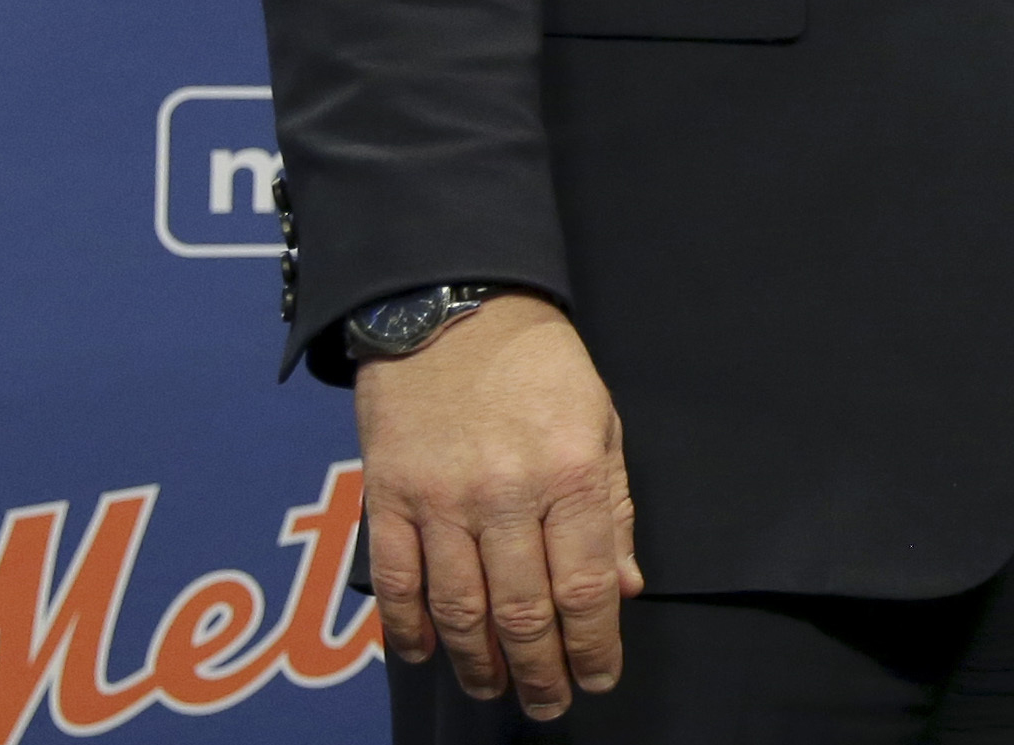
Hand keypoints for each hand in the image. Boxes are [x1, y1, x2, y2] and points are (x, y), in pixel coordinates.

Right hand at [350, 291, 639, 720]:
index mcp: (571, 473)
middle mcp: (507, 494)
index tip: (599, 679)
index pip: (586, 587)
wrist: (456, 309)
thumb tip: (626, 589)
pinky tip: (424, 654)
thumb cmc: (542, 368)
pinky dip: (407, 629)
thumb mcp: (601, 423)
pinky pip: (397, 581)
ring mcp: (441, 499)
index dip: (593, 646)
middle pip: (523, 610)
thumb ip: (613, 510)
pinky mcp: (388, 496)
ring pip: (459, 608)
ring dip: (478, 663)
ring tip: (496, 689)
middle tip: (550, 704)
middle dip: (540, 671)